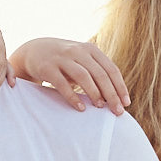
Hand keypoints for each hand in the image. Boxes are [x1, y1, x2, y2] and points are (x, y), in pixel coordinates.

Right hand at [8, 37, 129, 114]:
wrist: (34, 50)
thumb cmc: (65, 61)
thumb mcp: (82, 60)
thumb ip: (97, 72)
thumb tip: (117, 97)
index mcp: (90, 49)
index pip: (111, 69)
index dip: (120, 87)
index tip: (126, 104)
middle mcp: (78, 51)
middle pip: (100, 74)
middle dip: (111, 94)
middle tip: (117, 111)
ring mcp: (62, 59)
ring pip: (83, 76)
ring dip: (94, 93)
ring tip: (100, 107)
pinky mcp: (48, 68)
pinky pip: (62, 84)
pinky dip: (72, 97)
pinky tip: (80, 108)